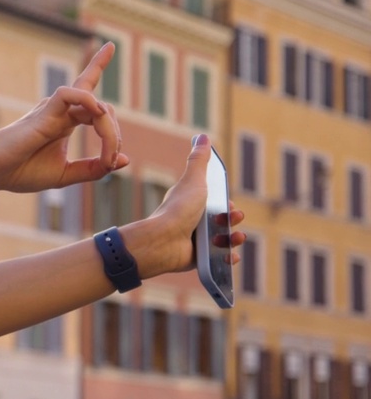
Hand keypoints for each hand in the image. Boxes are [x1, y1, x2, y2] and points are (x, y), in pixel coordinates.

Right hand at [0, 43, 129, 193]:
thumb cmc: (20, 172)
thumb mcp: (65, 174)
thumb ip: (92, 169)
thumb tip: (123, 160)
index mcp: (66, 123)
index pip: (97, 104)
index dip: (114, 128)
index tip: (113, 160)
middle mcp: (61, 111)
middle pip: (102, 108)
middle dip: (114, 134)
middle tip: (110, 161)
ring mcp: (52, 109)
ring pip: (92, 101)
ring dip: (108, 129)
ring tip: (108, 154)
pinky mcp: (43, 112)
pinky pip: (69, 93)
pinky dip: (88, 100)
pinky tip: (98, 114)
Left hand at [129, 135, 246, 277]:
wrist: (163, 241)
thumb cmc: (178, 210)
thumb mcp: (194, 181)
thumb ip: (199, 161)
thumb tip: (202, 137)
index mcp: (193, 205)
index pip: (218, 205)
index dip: (229, 206)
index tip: (231, 206)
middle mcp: (194, 223)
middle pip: (223, 223)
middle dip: (234, 221)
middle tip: (232, 220)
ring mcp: (196, 242)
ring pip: (224, 241)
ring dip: (235, 240)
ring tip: (234, 238)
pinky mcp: (197, 259)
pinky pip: (218, 261)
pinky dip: (227, 259)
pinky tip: (231, 256)